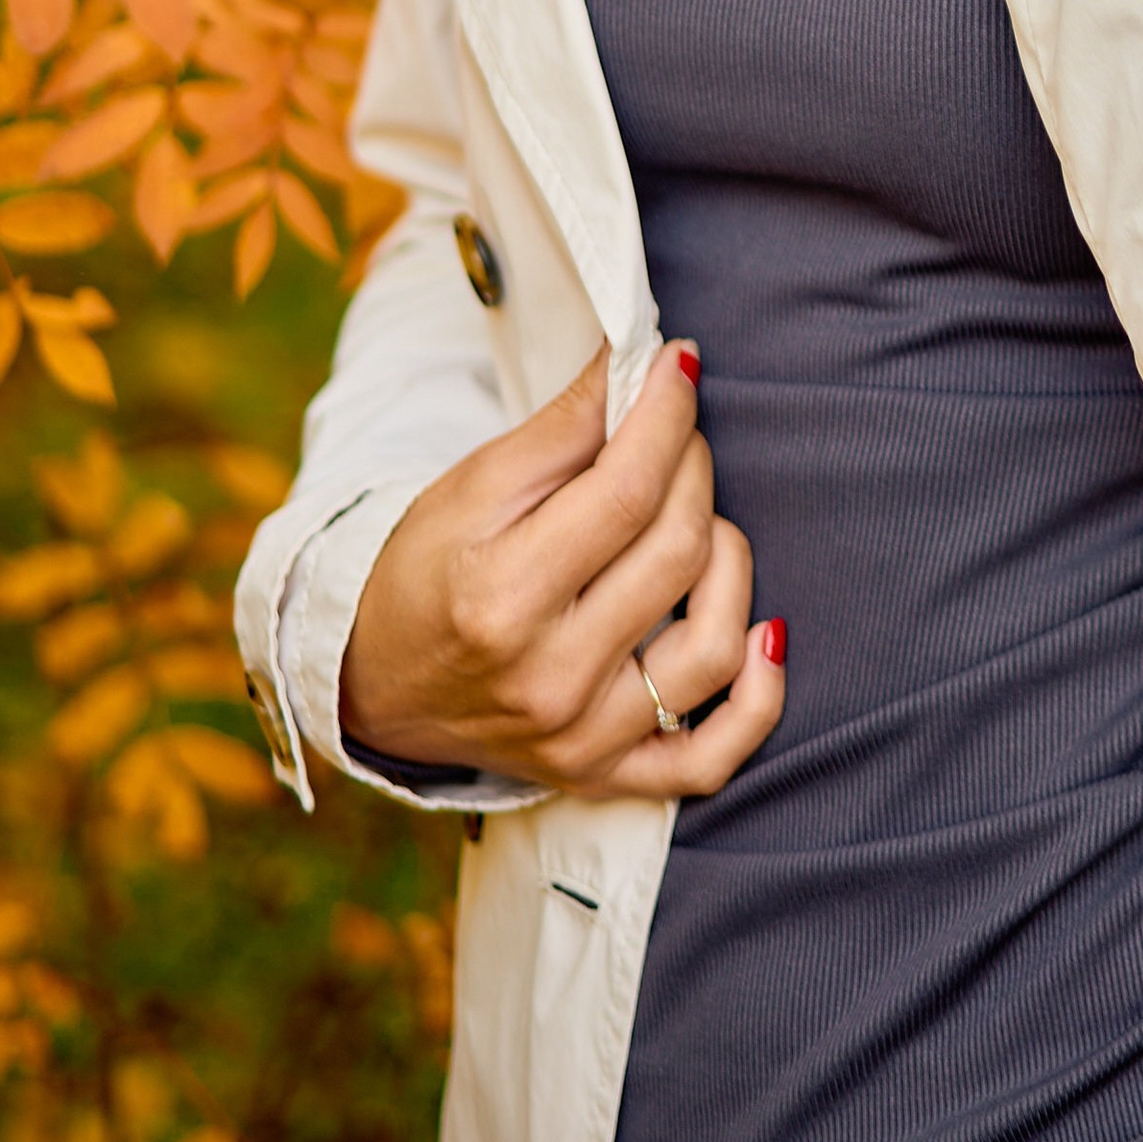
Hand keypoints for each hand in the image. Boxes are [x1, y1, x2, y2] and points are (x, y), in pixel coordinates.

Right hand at [337, 340, 784, 801]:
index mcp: (501, 598)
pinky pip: (710, 759)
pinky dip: (758, 699)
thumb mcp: (473, 487)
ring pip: (713, 645)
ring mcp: (582, 738)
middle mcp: (548, 680)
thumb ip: (565, 428)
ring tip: (698, 523)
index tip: (683, 365)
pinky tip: (764, 635)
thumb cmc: (428, 572)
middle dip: (694, 468)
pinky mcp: (605, 776)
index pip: (628, 492)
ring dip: (731, 561)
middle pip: (678, 553)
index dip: (668, 415)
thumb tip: (644, 366)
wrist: (378, 684)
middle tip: (676, 436)